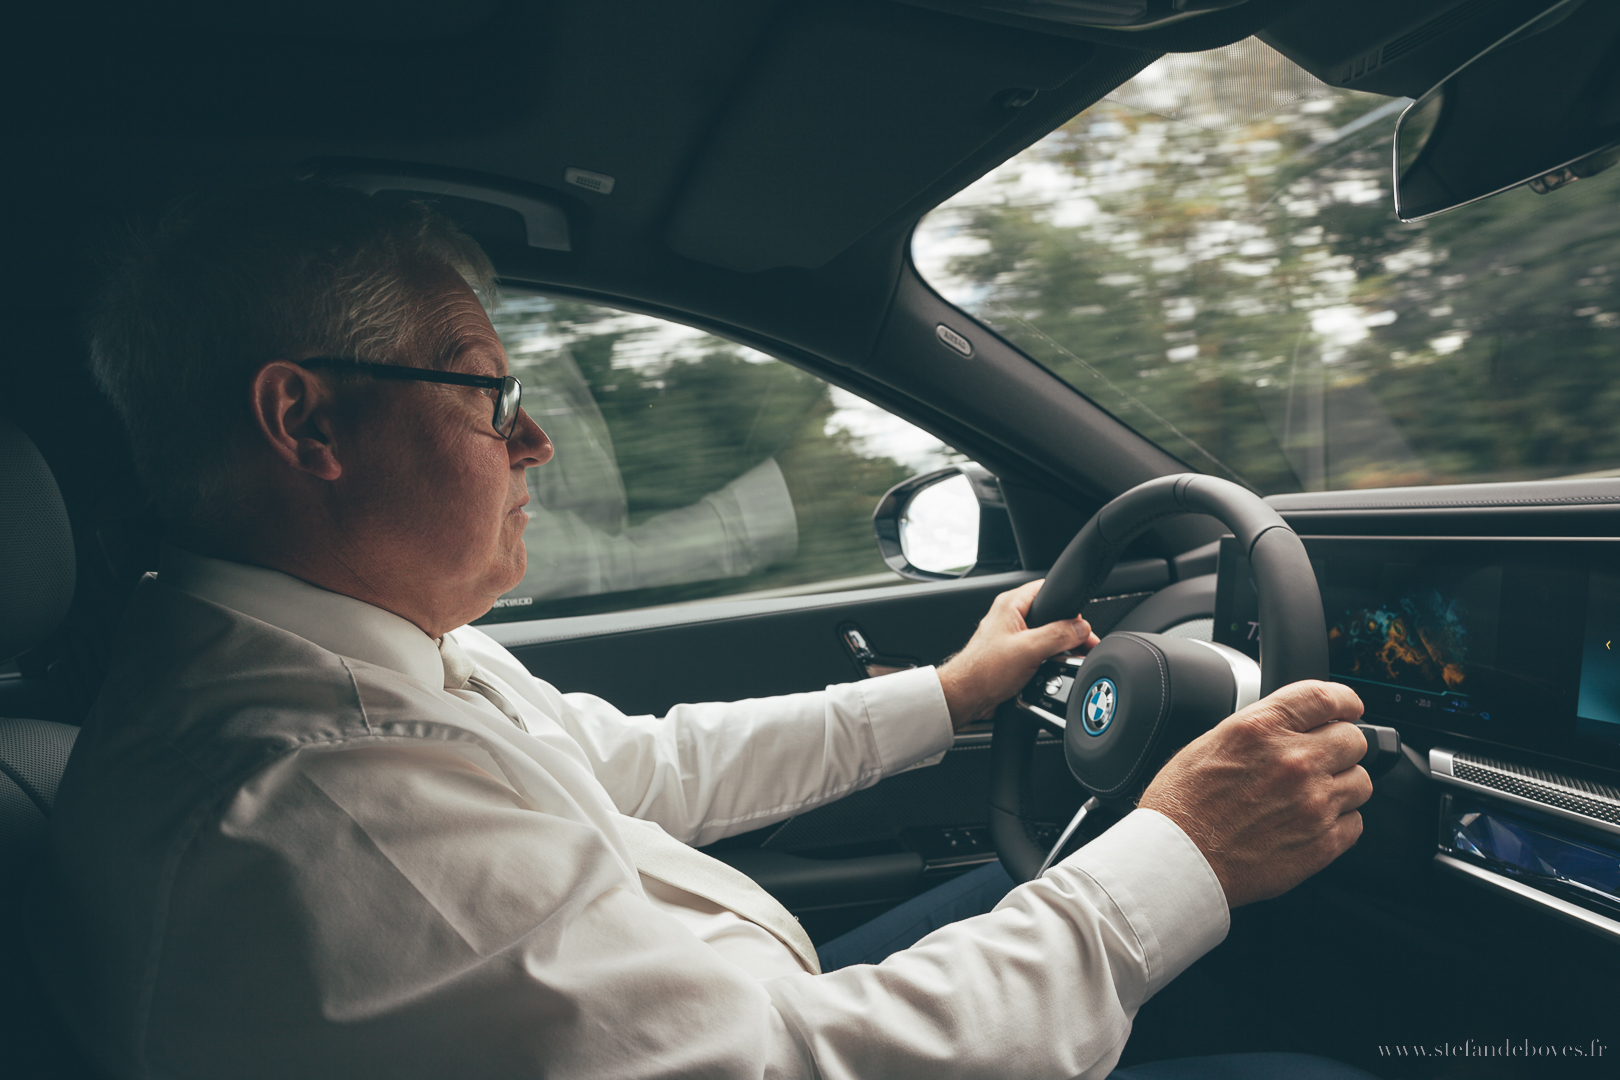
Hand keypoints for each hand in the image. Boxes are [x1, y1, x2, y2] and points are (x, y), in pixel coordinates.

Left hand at [937, 579, 1098, 729]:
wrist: (967, 697)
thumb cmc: (983, 671)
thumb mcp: (1028, 650)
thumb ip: (1058, 635)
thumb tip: (1081, 629)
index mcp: (1011, 604)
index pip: (1048, 589)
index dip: (1068, 605)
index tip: (1081, 624)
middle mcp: (1011, 617)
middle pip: (1051, 615)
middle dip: (1069, 632)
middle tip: (1082, 646)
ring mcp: (1012, 636)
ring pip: (1047, 636)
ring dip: (1060, 648)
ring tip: (1068, 660)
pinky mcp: (1014, 654)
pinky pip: (1040, 652)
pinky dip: (1050, 660)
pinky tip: (1054, 670)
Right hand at [1138, 680, 1371, 907]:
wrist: (1177, 860)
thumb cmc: (1180, 806)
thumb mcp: (1209, 743)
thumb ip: (1259, 730)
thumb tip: (1289, 727)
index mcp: (1262, 729)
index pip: (1326, 697)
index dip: (1344, 700)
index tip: (1348, 707)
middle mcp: (1294, 761)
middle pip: (1353, 739)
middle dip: (1341, 746)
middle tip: (1324, 757)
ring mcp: (1313, 803)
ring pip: (1361, 781)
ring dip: (1343, 784)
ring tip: (1314, 795)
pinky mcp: (1322, 843)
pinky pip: (1355, 822)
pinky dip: (1340, 821)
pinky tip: (1311, 822)